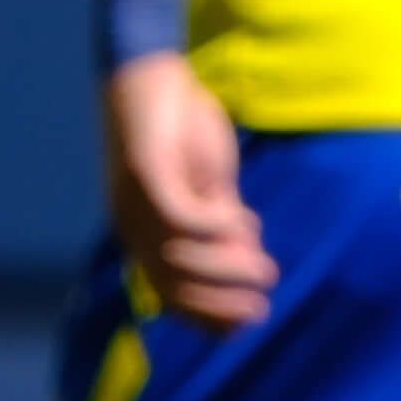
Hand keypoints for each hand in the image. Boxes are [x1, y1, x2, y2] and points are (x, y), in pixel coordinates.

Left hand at [104, 51, 278, 324]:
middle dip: (220, 303)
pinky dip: (213, 228)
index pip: (171, 294)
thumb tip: (251, 257)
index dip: (208, 316)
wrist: (149, 75)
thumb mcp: (209, 185)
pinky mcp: (147, 171)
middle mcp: (133, 226)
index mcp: (144, 233)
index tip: (248, 324)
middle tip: (262, 306)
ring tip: (267, 271)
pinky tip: (244, 221)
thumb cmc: (180, 129)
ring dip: (226, 270)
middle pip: (173, 285)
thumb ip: (223, 220)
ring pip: (178, 257)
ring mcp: (136, 202)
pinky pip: (180, 216)